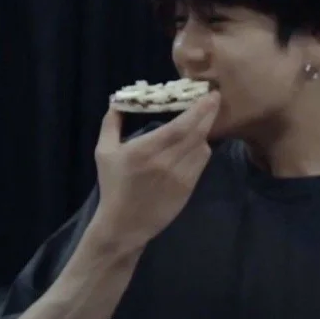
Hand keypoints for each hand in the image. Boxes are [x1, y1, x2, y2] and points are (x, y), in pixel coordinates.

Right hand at [91, 92, 220, 252]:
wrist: (124, 224)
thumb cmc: (114, 186)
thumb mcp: (104, 152)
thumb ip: (110, 124)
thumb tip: (117, 101)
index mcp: (145, 150)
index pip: (180, 126)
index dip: (198, 109)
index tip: (208, 94)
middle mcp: (166, 162)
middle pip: (197, 133)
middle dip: (210, 113)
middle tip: (215, 97)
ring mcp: (180, 177)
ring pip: (203, 147)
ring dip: (205, 131)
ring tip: (204, 119)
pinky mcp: (188, 188)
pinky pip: (202, 163)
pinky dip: (202, 149)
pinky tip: (198, 142)